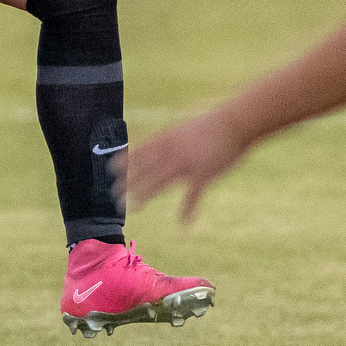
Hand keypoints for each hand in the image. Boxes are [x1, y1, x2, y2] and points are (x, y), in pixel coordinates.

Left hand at [120, 110, 248, 224]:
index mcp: (168, 138)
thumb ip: (171, 140)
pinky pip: (193, 194)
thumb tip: (159, 146)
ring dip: (145, 195)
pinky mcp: (205, 173)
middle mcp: (173, 151)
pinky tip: (184, 222)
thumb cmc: (211, 126)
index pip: (140, 150)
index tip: (110, 170)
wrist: (235, 122)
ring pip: (160, 182)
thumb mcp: (185, 129)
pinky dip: (188, 209)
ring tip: (134, 208)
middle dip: (128, 183)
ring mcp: (188, 162)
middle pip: (145, 169)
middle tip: (114, 196)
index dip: (125, 161)